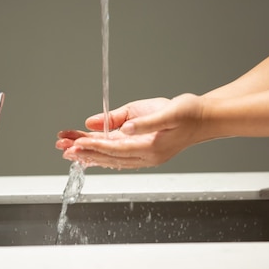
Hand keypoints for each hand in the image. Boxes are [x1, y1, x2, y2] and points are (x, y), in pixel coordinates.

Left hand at [56, 94, 208, 168]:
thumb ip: (141, 121)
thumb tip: (118, 127)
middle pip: (109, 156)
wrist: (206, 119)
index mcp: (151, 148)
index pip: (116, 149)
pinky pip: (116, 154)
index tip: (77, 142)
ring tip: (66, 147)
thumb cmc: (189, 113)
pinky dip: (99, 151)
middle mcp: (146, 156)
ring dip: (88, 152)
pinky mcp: (143, 150)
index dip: (95, 145)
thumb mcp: (167, 112)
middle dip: (84, 152)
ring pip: (110, 157)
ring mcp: (144, 155)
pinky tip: (86, 148)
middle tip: (62, 147)